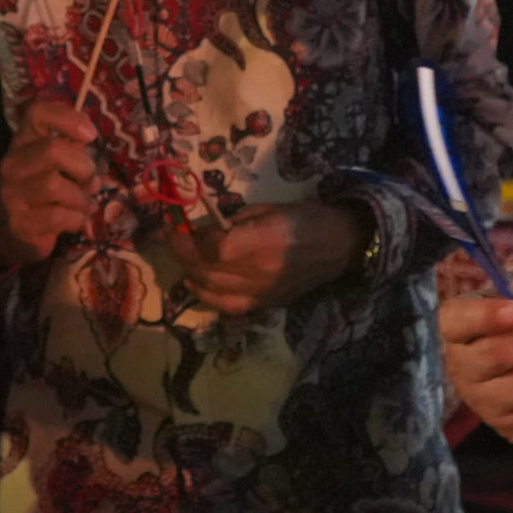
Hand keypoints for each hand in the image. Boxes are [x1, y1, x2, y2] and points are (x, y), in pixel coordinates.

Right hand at [0, 98, 98, 266]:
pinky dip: (77, 218)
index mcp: (24, 140)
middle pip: (53, 149)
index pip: (37, 112)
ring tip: (87, 204)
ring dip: (82, 198)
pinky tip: (79, 220)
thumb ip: (73, 149)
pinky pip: (56, 216)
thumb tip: (90, 141)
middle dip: (83, 167)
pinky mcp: (19, 222)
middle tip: (92, 182)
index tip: (90, 136)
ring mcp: (12, 193)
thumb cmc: (44, 189)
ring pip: (54, 185)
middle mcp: (12, 162)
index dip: (67, 118)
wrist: (13, 230)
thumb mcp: (57, 164)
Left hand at [165, 200, 368, 314]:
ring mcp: (262, 293)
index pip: (211, 248)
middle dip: (182, 253)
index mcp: (262, 241)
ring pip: (211, 289)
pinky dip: (205, 295)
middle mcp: (259, 271)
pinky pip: (227, 305)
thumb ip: (236, 220)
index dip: (186, 239)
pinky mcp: (265, 305)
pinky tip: (194, 282)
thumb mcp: (269, 207)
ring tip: (182, 257)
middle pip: (206, 269)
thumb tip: (207, 228)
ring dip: (189, 271)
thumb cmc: (306, 218)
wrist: (340, 247)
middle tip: (171, 238)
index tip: (174, 226)